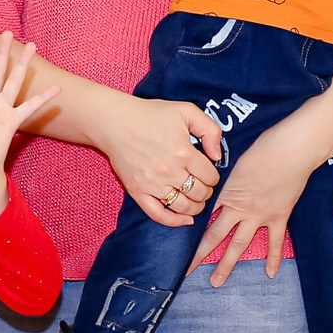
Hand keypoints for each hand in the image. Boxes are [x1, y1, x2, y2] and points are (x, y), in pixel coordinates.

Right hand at [104, 94, 224, 226]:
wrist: (115, 122)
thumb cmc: (150, 114)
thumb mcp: (186, 110)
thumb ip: (210, 129)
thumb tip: (217, 156)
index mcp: (184, 152)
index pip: (210, 176)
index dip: (214, 176)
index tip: (209, 172)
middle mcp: (170, 171)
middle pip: (200, 193)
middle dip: (206, 191)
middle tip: (203, 185)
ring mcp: (153, 184)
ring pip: (184, 206)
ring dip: (196, 207)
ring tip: (196, 201)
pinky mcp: (137, 191)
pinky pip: (159, 214)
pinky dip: (174, 221)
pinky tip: (185, 220)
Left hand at [197, 120, 317, 285]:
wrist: (291, 149)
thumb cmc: (263, 147)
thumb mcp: (235, 160)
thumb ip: (225, 176)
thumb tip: (215, 182)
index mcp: (225, 192)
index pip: (203, 215)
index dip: (190, 228)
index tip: (179, 241)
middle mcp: (239, 208)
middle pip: (215, 235)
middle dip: (200, 254)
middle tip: (187, 270)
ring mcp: (259, 215)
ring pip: (239, 244)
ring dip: (227, 264)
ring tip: (216, 281)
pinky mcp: (278, 217)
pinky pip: (275, 242)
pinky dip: (273, 258)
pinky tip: (269, 273)